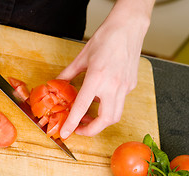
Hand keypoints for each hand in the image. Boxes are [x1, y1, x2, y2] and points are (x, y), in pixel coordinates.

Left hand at [59, 0, 154, 137]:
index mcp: (97, 77)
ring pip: (116, 115)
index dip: (73, 123)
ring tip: (89, 116)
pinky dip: (109, 105)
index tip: (66, 133)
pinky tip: (101, 97)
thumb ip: (68, 74)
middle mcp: (113, 85)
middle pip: (106, 120)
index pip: (82, 107)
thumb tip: (57, 84)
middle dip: (92, 130)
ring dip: (102, 121)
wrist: (128, 28)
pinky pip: (120, 102)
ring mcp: (125, 87)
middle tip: (80, 128)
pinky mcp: (131, 85)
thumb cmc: (106, 38)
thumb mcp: (82, 57)